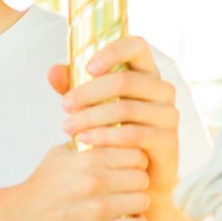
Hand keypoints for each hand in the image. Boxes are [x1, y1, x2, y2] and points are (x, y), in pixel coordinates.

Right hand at [16, 137, 148, 220]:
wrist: (22, 216)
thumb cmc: (43, 183)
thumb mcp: (60, 153)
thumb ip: (87, 141)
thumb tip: (111, 128)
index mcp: (90, 158)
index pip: (137, 154)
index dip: (136, 161)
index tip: (128, 168)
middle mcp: (96, 181)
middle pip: (143, 178)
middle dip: (138, 182)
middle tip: (129, 188)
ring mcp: (99, 208)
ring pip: (143, 201)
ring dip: (137, 203)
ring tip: (127, 204)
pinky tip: (124, 220)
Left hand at [53, 39, 182, 195]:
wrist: (134, 175)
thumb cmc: (112, 132)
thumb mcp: (90, 106)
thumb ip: (73, 86)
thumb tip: (53, 71)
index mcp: (146, 72)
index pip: (136, 45)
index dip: (112, 52)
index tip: (87, 68)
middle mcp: (162, 89)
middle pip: (125, 80)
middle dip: (89, 92)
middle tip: (64, 106)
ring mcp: (168, 115)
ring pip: (126, 108)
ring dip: (91, 117)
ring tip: (67, 127)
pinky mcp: (168, 141)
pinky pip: (134, 135)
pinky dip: (105, 137)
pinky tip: (85, 141)